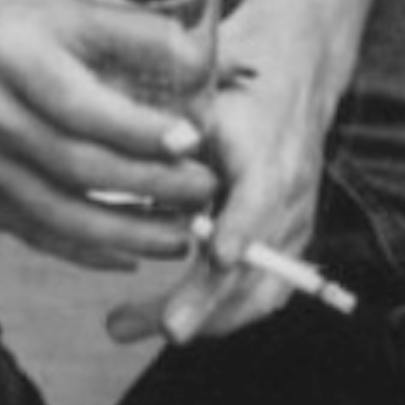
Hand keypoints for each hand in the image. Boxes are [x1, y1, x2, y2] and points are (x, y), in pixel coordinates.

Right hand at [0, 0, 220, 270]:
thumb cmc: (1, 7)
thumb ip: (135, 29)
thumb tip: (207, 64)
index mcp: (13, 51)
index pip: (79, 103)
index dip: (138, 129)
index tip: (193, 138)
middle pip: (73, 164)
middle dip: (147, 186)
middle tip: (204, 189)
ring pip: (54, 210)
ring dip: (124, 233)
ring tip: (181, 236)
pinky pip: (30, 229)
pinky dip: (82, 250)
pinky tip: (128, 255)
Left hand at [102, 0, 340, 345]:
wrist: (294, 75)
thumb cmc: (233, 78)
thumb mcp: (202, 87)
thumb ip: (167, 128)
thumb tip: (110, 155)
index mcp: (266, 146)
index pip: (262, 192)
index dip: (244, 226)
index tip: (219, 255)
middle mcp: (288, 191)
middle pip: (260, 259)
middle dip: (213, 299)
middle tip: (167, 328)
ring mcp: (293, 223)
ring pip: (260, 288)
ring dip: (201, 315)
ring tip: (127, 325)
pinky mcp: (288, 244)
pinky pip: (260, 293)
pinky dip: (216, 313)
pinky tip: (159, 320)